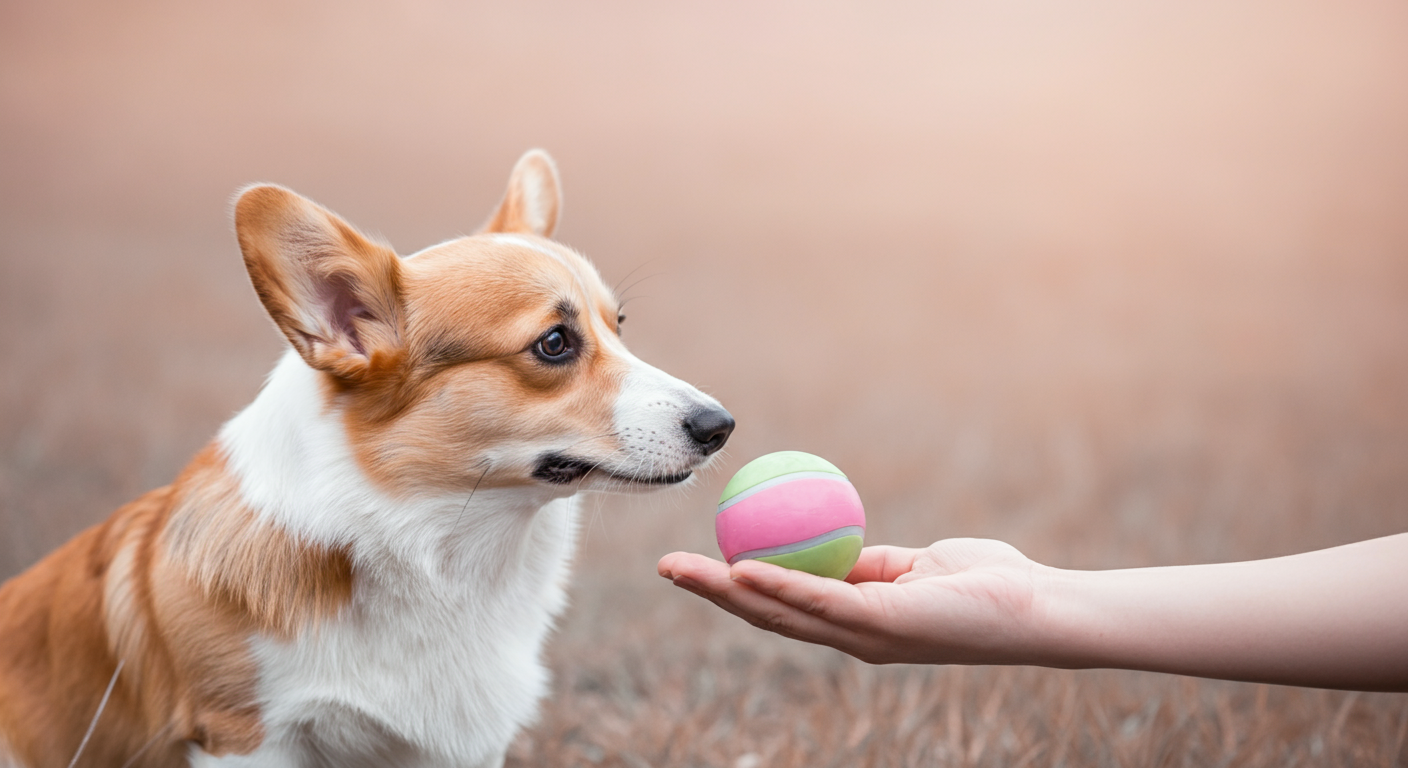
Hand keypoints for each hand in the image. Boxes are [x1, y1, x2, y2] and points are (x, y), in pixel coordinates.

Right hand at [658, 539, 1047, 664]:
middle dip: (710, 594)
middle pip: (764, 614)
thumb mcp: (913, 564)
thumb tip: (836, 540)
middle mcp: (849, 636)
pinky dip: (779, 584)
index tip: (697, 561)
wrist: (1033, 606)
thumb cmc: (982, 582)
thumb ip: (872, 561)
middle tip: (666, 566)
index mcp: (853, 622)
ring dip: (726, 591)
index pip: (781, 606)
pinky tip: (743, 569)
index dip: (734, 589)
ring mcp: (862, 635)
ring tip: (683, 569)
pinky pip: (821, 600)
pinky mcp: (881, 626)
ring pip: (779, 612)